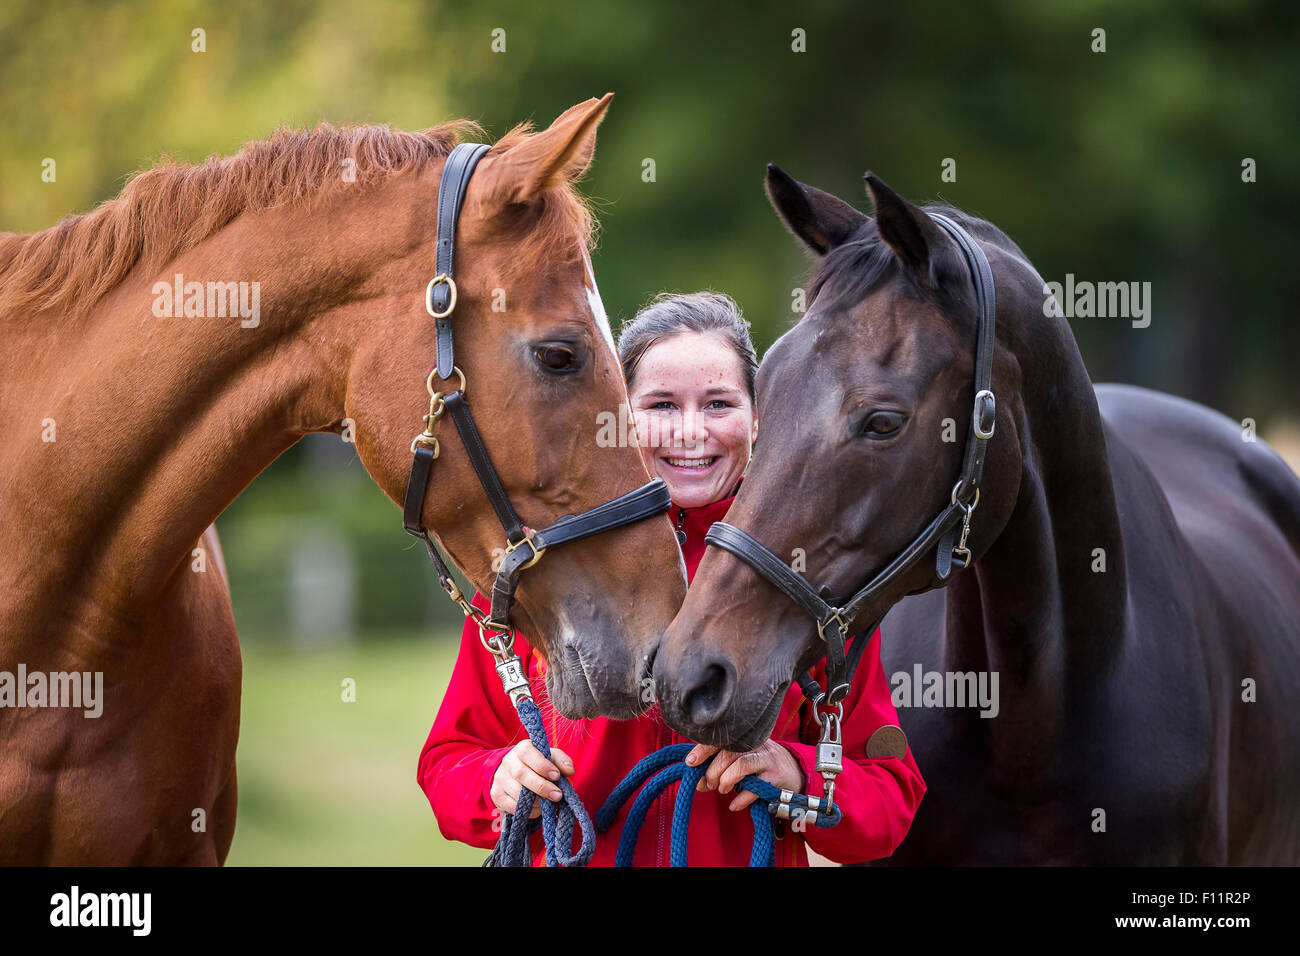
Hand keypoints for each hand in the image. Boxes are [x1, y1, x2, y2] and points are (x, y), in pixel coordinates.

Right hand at [490, 740, 574, 817]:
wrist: (515, 772)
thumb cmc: (539, 764)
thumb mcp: (552, 757)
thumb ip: (562, 761)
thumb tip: (569, 770)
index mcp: (522, 748)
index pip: (527, 753)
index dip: (542, 765)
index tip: (557, 776)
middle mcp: (508, 762)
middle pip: (521, 774)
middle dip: (542, 787)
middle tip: (557, 796)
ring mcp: (500, 779)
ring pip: (516, 792)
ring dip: (536, 801)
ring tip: (548, 803)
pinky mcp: (497, 795)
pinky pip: (512, 807)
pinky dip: (528, 810)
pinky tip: (538, 808)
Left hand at [685, 740, 803, 811]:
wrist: (796, 773)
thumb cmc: (761, 766)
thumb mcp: (742, 758)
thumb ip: (720, 765)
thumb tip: (696, 780)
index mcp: (744, 737)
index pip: (721, 738)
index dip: (703, 749)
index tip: (690, 762)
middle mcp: (757, 744)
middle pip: (728, 753)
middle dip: (713, 771)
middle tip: (708, 784)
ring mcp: (768, 759)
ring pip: (741, 765)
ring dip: (726, 780)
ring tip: (722, 790)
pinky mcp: (777, 777)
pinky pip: (756, 787)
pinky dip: (742, 799)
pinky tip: (735, 805)